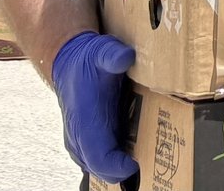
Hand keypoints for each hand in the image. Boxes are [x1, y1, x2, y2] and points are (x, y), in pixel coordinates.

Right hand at [53, 30, 137, 183]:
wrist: (71, 64)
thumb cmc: (88, 61)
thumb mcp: (103, 52)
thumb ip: (113, 55)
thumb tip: (125, 57)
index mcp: (84, 120)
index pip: (97, 156)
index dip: (115, 166)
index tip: (135, 165)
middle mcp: (80, 137)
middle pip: (101, 169)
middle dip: (124, 172)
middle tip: (152, 165)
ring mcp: (82, 142)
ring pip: (100, 168)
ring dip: (120, 169)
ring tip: (148, 162)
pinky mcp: (87, 142)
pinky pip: (101, 161)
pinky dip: (117, 163)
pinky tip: (137, 154)